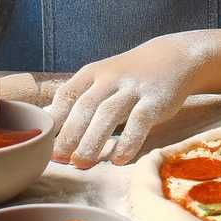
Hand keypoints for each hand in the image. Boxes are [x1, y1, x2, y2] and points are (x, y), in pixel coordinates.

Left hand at [48, 35, 209, 168]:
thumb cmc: (131, 75)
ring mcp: (134, 88)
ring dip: (93, 141)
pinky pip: (139, 122)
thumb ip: (79, 98)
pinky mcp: (155, 100)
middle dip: (69, 135)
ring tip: (82, 163)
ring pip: (108, 114)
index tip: (44, 143)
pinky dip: (127, 143)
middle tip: (59, 159)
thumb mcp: (102, 78)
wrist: (176, 56)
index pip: (67, 95)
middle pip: (85, 107)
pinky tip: (118, 161)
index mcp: (93, 73)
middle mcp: (111, 78)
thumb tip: (47, 118)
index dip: (55, 120)